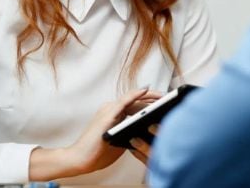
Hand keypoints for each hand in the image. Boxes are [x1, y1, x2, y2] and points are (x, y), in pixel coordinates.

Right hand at [29, 88, 161, 179]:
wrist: (80, 159)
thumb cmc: (98, 153)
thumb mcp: (120, 141)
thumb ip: (131, 132)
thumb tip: (148, 130)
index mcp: (114, 114)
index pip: (136, 104)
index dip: (150, 102)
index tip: (164, 102)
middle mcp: (112, 108)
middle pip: (137, 100)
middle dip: (153, 98)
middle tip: (169, 97)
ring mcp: (109, 110)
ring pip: (133, 99)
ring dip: (149, 95)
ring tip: (163, 95)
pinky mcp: (108, 114)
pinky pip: (124, 101)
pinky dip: (135, 95)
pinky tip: (146, 90)